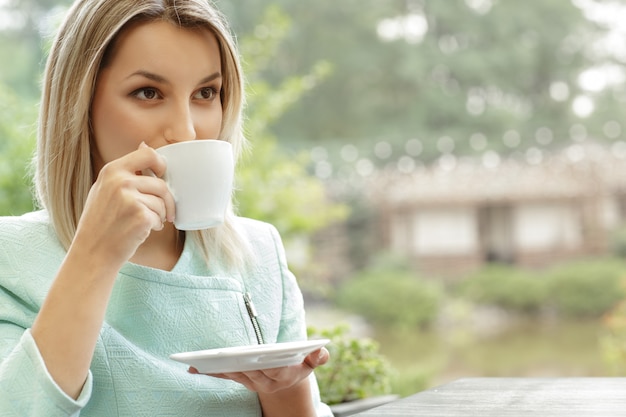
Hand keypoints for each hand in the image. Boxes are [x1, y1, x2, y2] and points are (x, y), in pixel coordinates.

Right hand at [72, 142, 175, 267]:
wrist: (92, 252)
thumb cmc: (100, 222)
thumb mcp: (104, 188)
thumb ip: (125, 170)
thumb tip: (145, 144)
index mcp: (112, 170)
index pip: (148, 154)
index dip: (161, 163)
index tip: (163, 175)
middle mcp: (120, 181)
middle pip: (161, 184)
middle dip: (166, 200)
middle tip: (163, 213)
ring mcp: (130, 199)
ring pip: (162, 202)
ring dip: (160, 215)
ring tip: (146, 223)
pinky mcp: (140, 216)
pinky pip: (160, 217)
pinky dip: (155, 226)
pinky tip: (142, 231)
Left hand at [189, 347, 329, 393]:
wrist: (288, 384)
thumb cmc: (299, 365)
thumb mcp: (311, 362)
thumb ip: (317, 357)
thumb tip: (322, 352)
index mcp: (284, 375)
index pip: (272, 369)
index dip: (263, 362)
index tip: (253, 355)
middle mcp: (266, 382)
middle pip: (250, 372)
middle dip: (236, 363)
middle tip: (221, 356)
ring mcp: (253, 383)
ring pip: (235, 374)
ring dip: (218, 368)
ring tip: (200, 361)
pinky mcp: (242, 381)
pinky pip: (226, 376)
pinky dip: (211, 372)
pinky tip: (194, 368)